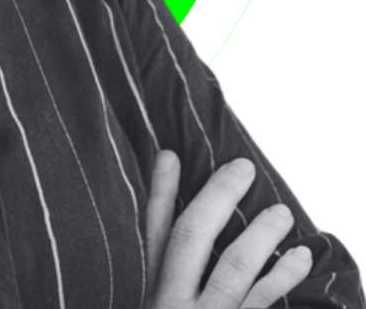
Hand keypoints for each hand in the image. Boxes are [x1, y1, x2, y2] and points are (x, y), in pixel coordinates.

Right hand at [145, 151, 312, 308]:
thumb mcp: (150, 302)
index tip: (170, 156)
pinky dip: (284, 276)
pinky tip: (300, 256)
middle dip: (218, 196)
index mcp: (150, 290)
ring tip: (282, 212)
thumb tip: (172, 237)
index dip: (160, 190)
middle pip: (191, 236)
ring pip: (234, 267)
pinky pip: (263, 299)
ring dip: (261, 234)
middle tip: (242, 168)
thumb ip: (161, 273)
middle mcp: (172, 301)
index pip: (151, 230)